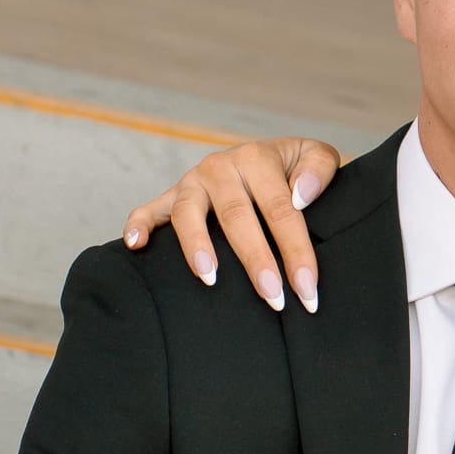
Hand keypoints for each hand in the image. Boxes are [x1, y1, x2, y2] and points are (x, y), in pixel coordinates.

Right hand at [123, 137, 340, 313]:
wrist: (265, 158)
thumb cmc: (293, 168)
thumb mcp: (316, 155)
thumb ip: (318, 169)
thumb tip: (301, 195)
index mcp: (257, 158)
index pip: (281, 209)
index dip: (296, 251)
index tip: (307, 289)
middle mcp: (220, 167)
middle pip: (236, 216)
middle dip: (256, 260)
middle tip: (273, 298)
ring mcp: (192, 183)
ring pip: (189, 214)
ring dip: (197, 246)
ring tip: (210, 278)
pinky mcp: (171, 197)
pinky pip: (148, 209)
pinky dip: (139, 224)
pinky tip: (136, 245)